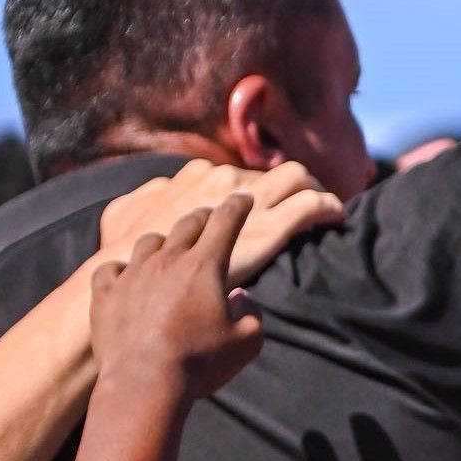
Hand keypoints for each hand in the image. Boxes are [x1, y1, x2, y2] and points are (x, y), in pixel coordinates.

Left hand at [90, 195, 264, 400]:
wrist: (143, 385)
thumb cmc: (199, 364)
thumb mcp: (247, 343)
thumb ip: (252, 313)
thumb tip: (242, 297)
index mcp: (204, 266)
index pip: (226, 221)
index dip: (238, 206)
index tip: (243, 198)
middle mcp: (167, 260)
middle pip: (187, 223)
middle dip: (203, 216)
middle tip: (210, 218)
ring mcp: (132, 275)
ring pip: (149, 241)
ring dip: (163, 242)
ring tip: (167, 251)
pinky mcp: (105, 294)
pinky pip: (111, 268)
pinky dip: (121, 269)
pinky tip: (126, 277)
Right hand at [98, 160, 342, 284]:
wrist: (134, 288)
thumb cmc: (124, 260)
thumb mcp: (125, 216)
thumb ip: (149, 200)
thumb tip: (161, 192)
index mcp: (197, 176)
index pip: (242, 176)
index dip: (261, 192)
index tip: (269, 206)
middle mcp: (224, 180)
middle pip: (274, 172)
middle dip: (295, 187)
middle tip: (305, 208)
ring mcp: (248, 202)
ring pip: (298, 177)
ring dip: (316, 190)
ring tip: (326, 211)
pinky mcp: (267, 227)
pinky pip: (311, 206)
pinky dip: (329, 208)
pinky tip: (337, 219)